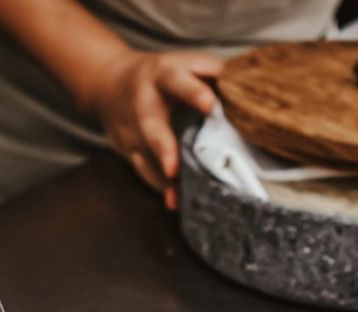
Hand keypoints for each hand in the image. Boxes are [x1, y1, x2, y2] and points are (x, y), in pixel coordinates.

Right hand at [83, 50, 221, 209]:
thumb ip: (214, 71)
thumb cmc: (160, 75)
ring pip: (145, 157)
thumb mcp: (183, 63)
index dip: (193, 92)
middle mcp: (143, 104)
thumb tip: (251, 84)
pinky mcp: (126, 150)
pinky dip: (160, 187)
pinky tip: (175, 201)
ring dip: (162, 179)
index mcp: (161, 76)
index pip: (176, 81)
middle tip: (173, 169)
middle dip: (163, 148)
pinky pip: (144, 171)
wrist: (107, 83)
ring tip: (179, 197)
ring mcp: (131, 130)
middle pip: (151, 127)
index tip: (210, 105)